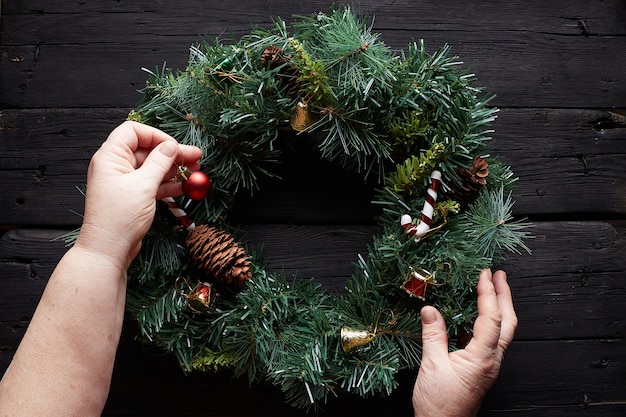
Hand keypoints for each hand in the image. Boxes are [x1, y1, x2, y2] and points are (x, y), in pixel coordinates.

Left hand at [76, 120, 201, 266]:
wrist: (107, 251)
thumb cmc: (118, 218)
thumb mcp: (143, 185)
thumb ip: (159, 162)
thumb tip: (171, 146)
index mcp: (111, 157)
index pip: (133, 131)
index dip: (156, 135)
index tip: (175, 146)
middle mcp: (116, 166)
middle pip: (147, 149)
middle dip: (172, 153)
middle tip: (196, 157)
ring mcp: (124, 182)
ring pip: (152, 167)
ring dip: (174, 169)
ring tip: (195, 172)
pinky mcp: (132, 197)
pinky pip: (153, 183)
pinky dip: (168, 184)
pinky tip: (185, 186)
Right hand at [412, 269, 516, 416]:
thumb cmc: (440, 404)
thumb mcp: (432, 366)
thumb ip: (433, 336)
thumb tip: (430, 309)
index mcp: (483, 357)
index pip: (491, 318)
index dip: (489, 293)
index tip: (485, 273)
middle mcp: (491, 360)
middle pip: (507, 323)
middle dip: (505, 296)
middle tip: (500, 275)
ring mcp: (487, 365)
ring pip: (501, 331)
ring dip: (498, 308)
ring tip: (491, 290)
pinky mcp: (480, 370)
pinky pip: (489, 341)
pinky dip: (485, 323)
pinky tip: (472, 317)